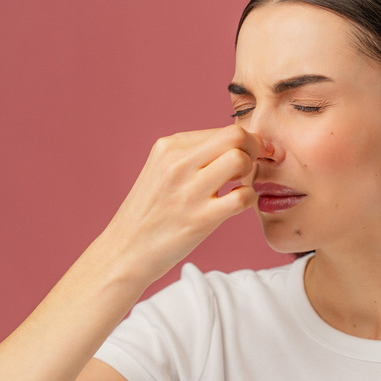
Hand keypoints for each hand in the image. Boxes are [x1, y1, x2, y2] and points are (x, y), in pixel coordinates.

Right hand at [92, 125, 271, 285]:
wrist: (125, 250)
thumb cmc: (151, 211)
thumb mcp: (162, 170)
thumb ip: (195, 154)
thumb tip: (240, 143)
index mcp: (169, 147)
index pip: (223, 129)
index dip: (247, 140)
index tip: (254, 153)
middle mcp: (177, 164)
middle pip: (235, 136)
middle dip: (254, 149)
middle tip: (253, 167)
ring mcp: (188, 191)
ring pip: (240, 161)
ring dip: (250, 173)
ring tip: (239, 185)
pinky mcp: (199, 219)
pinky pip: (241, 197)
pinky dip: (248, 199)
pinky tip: (237, 205)